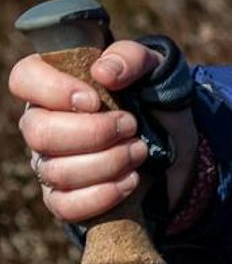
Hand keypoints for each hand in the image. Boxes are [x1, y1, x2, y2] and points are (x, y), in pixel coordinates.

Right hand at [9, 40, 198, 228]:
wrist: (174, 138)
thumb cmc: (151, 93)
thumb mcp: (153, 65)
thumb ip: (130, 57)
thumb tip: (102, 71)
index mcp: (57, 81)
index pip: (25, 77)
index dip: (53, 89)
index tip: (94, 99)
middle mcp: (44, 122)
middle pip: (39, 132)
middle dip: (92, 132)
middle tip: (130, 124)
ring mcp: (50, 162)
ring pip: (57, 171)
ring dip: (107, 162)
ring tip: (139, 150)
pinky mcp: (63, 198)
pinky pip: (66, 206)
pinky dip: (102, 195)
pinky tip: (130, 180)